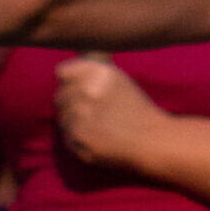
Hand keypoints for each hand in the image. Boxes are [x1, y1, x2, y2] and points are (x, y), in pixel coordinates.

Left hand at [54, 55, 167, 169]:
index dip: (69, 80)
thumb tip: (68, 73)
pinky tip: (94, 136)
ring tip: (94, 124)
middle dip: (70, 102)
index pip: (63, 71)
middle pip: (59, 95)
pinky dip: (75, 136)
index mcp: (100, 72)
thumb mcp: (120, 80)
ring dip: (72, 120)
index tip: (76, 86)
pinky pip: (64, 134)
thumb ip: (93, 74)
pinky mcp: (75, 137)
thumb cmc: (136, 108)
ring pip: (61, 116)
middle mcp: (88, 90)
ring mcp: (79, 115)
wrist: (149, 139)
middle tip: (89, 110)